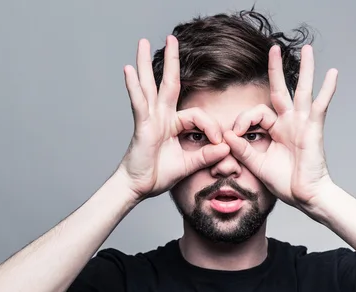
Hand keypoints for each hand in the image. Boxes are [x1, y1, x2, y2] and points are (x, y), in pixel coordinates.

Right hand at [116, 36, 229, 200]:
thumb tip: (226, 148)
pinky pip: (139, 103)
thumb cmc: (159, 174)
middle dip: (171, 61)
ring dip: (147, 63)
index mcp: (173, 124)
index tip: (218, 143)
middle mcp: (160, 117)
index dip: (211, 127)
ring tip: (144, 42)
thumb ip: (207, 155)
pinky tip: (129, 70)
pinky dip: (134, 87)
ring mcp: (149, 119)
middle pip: (168, 83)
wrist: (139, 187)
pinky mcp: (141, 125)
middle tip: (171, 39)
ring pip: (150, 86)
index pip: (197, 115)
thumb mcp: (189, 163)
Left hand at [223, 44, 336, 208]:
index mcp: (275, 130)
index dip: (242, 121)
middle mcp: (289, 122)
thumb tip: (226, 134)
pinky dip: (327, 89)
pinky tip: (333, 73)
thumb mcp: (256, 164)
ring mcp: (302, 123)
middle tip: (273, 48)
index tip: (234, 136)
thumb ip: (241, 149)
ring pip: (302, 90)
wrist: (304, 196)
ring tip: (308, 48)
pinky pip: (320, 105)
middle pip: (281, 90)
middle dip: (276, 69)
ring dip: (305, 68)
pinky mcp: (313, 128)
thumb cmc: (284, 182)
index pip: (256, 113)